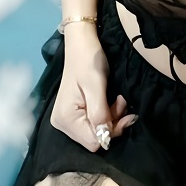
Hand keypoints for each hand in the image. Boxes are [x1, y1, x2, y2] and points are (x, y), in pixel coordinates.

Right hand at [50, 28, 136, 150]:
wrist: (82, 44)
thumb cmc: (88, 60)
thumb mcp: (96, 85)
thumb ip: (100, 113)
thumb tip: (105, 139)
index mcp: (65, 119)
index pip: (93, 142)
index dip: (111, 130)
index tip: (122, 109)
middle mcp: (63, 124)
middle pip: (95, 138)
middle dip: (113, 122)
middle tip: (121, 101)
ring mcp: (68, 120)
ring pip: (97, 131)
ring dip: (112, 116)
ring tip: (117, 98)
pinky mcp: (75, 114)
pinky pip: (95, 122)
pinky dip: (107, 113)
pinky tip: (111, 100)